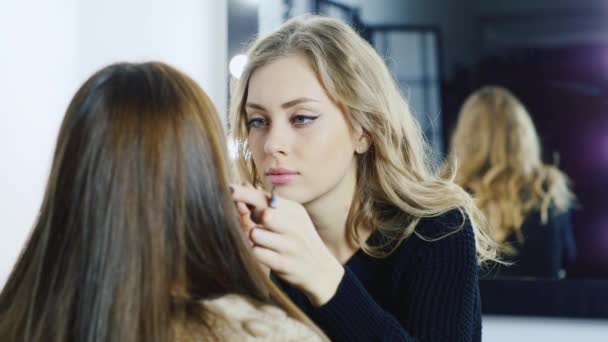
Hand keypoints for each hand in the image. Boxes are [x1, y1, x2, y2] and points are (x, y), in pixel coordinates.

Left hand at [230, 183, 344, 306]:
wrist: (321, 270)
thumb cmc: (298, 240)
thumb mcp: (291, 219)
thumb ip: (266, 204)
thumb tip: (241, 185)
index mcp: (295, 211)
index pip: (266, 198)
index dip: (245, 193)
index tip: (229, 190)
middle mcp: (295, 226)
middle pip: (262, 213)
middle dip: (252, 217)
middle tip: (257, 224)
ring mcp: (290, 246)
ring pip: (255, 234)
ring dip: (253, 238)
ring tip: (263, 242)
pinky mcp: (284, 264)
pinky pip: (257, 253)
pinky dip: (255, 253)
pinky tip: (265, 254)